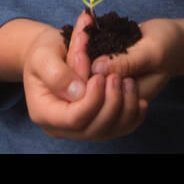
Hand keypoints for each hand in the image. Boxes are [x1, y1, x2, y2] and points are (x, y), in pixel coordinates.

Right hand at [21, 10, 146, 140]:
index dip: (92, 99)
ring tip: (128, 82)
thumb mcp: (44, 55)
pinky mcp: (96, 123)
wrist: (51, 53)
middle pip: (93, 129)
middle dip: (111, 103)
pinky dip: (132, 116)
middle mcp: (62, 127)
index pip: (74, 118)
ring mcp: (79, 128)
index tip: (101, 76)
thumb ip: (57, 74)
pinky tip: (139, 99)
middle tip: (117, 77)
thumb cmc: (45, 52)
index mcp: (44, 112)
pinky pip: (118, 128)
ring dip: (125, 108)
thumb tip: (79, 92)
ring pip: (109, 131)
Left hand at [88, 17, 181, 102]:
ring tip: (84, 27)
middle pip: (88, 82)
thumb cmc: (170, 45)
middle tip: (81, 33)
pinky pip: (91, 56)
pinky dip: (87, 41)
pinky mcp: (108, 63)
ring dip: (80, 47)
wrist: (176, 38)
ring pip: (86, 68)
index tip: (83, 45)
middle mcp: (116, 91)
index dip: (86, 71)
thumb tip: (96, 68)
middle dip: (79, 58)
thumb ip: (127, 62)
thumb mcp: (152, 52)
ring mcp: (111, 77)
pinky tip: (86, 24)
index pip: (99, 92)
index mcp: (127, 98)